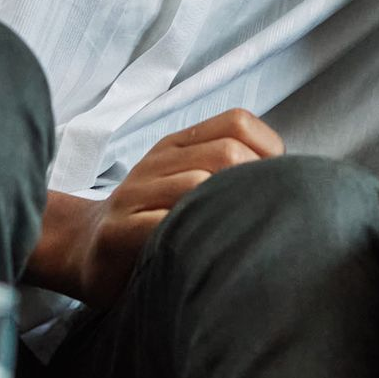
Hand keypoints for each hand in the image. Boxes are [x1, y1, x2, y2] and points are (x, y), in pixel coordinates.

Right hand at [62, 109, 282, 307]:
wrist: (85, 248)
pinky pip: (162, 225)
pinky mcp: (117, 231)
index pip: (237, 122)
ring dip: (228, 213)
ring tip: (240, 238)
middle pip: (227, 152)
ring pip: (198, 185)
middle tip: (261, 219)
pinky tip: (205, 255)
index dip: (268, 152)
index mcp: (179, 144)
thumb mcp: (188, 181)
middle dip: (254, 185)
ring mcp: (135, 193)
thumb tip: (293, 178)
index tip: (273, 189)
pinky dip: (191, 237)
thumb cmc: (153, 219)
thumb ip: (228, 171)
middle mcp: (158, 160)